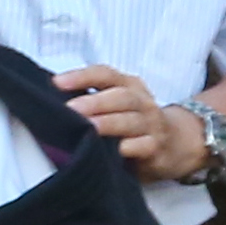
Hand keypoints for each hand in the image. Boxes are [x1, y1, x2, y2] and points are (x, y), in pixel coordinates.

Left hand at [56, 63, 196, 176]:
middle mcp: (141, 101)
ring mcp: (151, 124)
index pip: (105, 74)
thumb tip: (50, 101)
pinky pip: (143, 146)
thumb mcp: (117, 104)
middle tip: (70, 110)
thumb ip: (91, 99)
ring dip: (108, 124)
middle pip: (120, 96)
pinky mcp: (156, 148)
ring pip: (130, 121)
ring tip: (88, 128)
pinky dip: (128, 147)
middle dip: (94, 102)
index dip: (82, 76)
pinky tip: (114, 150)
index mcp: (128, 85)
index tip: (57, 83)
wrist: (175, 143)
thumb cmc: (133, 121)